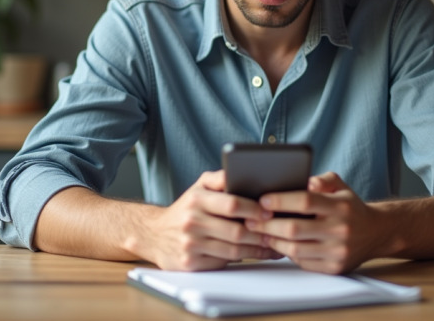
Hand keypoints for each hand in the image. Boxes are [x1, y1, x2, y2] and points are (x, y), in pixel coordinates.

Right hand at [127, 170, 281, 270]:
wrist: (153, 234)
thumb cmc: (185, 209)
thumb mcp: (198, 188)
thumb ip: (220, 179)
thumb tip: (242, 170)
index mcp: (196, 200)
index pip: (232, 204)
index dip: (254, 209)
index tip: (271, 211)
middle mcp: (192, 222)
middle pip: (237, 231)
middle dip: (262, 232)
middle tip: (280, 231)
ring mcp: (191, 245)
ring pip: (234, 250)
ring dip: (259, 248)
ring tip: (276, 244)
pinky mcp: (191, 264)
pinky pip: (225, 262)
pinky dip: (245, 259)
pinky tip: (259, 254)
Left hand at [245, 172, 379, 273]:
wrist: (377, 233)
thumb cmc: (350, 207)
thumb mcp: (341, 186)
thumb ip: (321, 179)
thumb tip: (302, 180)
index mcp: (340, 205)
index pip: (305, 201)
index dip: (280, 201)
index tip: (262, 199)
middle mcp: (340, 229)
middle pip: (295, 229)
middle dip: (267, 224)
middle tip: (251, 219)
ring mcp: (338, 251)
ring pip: (295, 249)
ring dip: (273, 240)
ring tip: (259, 232)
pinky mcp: (334, 268)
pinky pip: (303, 262)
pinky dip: (287, 253)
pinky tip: (277, 244)